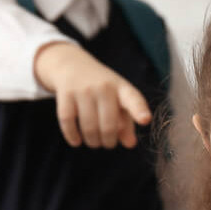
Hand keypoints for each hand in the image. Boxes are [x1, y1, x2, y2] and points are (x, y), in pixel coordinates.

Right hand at [34, 42, 150, 148]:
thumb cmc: (102, 89)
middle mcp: (104, 87)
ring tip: (95, 143)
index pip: (133, 99)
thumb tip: (130, 144)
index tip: (145, 120)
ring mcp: (83, 89)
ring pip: (89, 126)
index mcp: (122, 88)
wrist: (72, 65)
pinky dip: (72, 135)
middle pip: (108, 124)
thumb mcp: (118, 100)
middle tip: (109, 144)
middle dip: (109, 141)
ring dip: (93, 141)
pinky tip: (77, 141)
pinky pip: (68, 121)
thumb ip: (127, 123)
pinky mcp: (65, 94)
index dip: (139, 110)